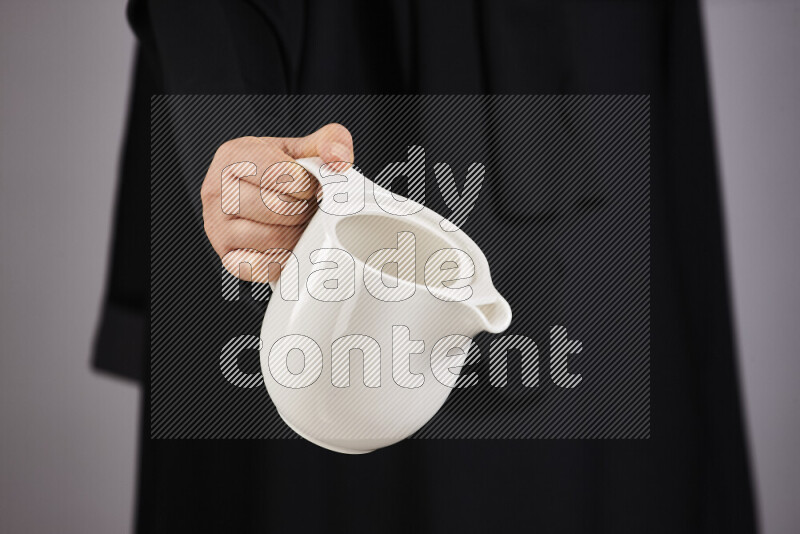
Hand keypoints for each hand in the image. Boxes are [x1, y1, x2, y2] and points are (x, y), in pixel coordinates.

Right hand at [201, 123, 353, 282]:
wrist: (255, 194)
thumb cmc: (276, 172)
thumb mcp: (301, 148)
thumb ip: (329, 142)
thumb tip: (339, 159)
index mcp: (233, 157)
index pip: (281, 175)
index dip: (306, 184)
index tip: (308, 185)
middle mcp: (217, 192)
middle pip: (279, 209)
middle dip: (303, 209)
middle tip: (305, 206)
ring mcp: (218, 227)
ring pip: (273, 239)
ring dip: (296, 234)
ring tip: (297, 222)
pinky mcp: (227, 257)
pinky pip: (262, 266)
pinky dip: (283, 259)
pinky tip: (287, 244)